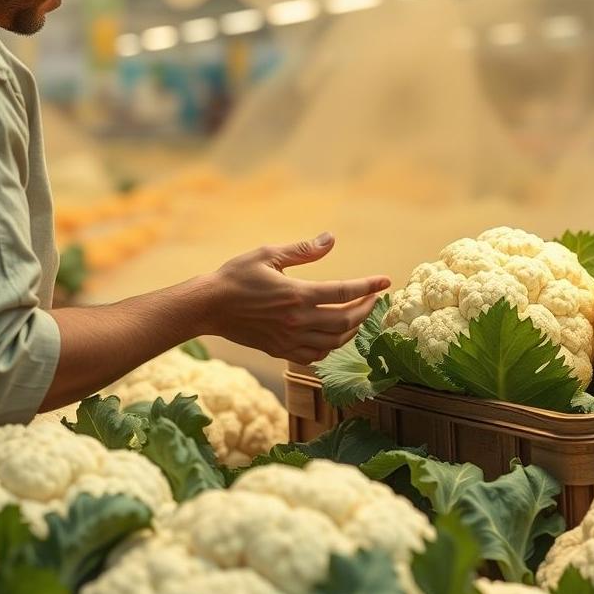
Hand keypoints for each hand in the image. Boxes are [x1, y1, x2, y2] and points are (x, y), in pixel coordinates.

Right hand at [207, 232, 388, 362]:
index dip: (368, 286)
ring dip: (353, 329)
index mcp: (297, 294)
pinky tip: (335, 334)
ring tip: (359, 314)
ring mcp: (288, 339)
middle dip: (366, 309)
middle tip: (375, 297)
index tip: (385, 280)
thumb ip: (303, 250)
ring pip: (333, 341)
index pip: (344, 292)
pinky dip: (331, 346)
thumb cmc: (236, 276)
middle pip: (345, 320)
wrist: (208, 306)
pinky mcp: (279, 350)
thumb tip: (331, 239)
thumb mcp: (269, 254)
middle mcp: (297, 320)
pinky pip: (314, 355)